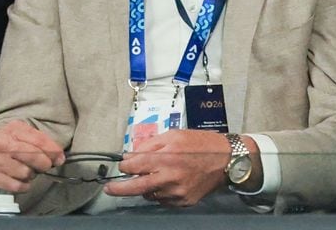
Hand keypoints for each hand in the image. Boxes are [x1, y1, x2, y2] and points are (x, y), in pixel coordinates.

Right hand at [0, 120, 64, 192]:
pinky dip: (24, 186)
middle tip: (44, 166)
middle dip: (44, 164)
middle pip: (34, 157)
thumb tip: (59, 157)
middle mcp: (4, 144)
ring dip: (31, 175)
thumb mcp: (19, 133)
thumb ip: (39, 141)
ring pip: (26, 173)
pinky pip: (16, 186)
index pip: (39, 140)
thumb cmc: (4, 142)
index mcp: (13, 130)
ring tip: (27, 171)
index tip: (59, 158)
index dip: (53, 151)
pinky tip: (22, 181)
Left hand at [105, 129, 260, 207]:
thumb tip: (131, 154)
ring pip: (150, 194)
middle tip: (109, 189)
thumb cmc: (200, 144)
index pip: (135, 165)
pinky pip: (163, 200)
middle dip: (120, 188)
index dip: (125, 165)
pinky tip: (169, 181)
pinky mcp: (184, 201)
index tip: (122, 164)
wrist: (226, 160)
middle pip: (137, 187)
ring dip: (146, 187)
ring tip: (157, 175)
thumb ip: (150, 144)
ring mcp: (177, 192)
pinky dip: (161, 192)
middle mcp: (171, 176)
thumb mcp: (174, 134)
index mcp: (167, 156)